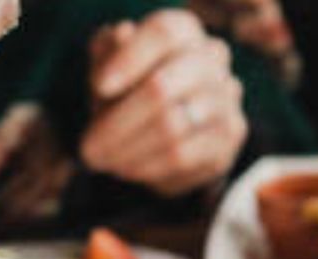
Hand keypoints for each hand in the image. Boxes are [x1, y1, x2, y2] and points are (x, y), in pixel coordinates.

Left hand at [80, 10, 247, 196]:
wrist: (166, 121)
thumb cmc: (130, 86)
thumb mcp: (108, 66)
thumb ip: (108, 52)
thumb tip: (121, 38)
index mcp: (181, 31)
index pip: (161, 35)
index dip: (128, 60)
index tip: (100, 87)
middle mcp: (210, 58)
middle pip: (162, 88)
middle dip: (116, 125)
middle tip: (87, 150)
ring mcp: (225, 96)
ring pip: (172, 128)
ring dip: (128, 152)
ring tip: (103, 162)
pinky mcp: (230, 134)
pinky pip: (185, 157)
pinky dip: (148, 168)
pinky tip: (128, 169)